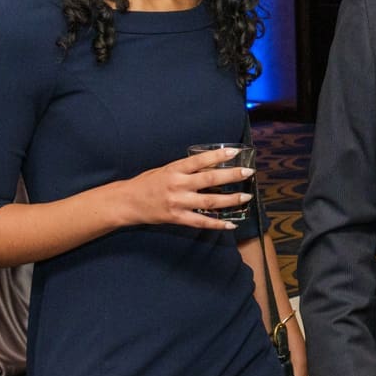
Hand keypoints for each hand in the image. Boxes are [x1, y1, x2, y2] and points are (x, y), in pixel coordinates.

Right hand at [117, 147, 252, 229]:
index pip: (200, 160)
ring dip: (230, 200)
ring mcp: (178, 202)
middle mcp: (177, 184)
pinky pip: (200, 222)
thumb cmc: (147, 183)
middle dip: (231, 176)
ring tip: (246, 197)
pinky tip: (231, 223)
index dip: (218, 155)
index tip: (235, 151)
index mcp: (174, 169)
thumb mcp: (165, 169)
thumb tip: (211, 166)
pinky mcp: (176, 218)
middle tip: (248, 172)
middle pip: (209, 179)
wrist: (127, 202)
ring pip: (209, 202)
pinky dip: (217, 224)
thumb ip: (186, 169)